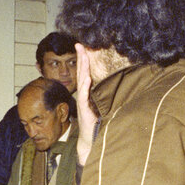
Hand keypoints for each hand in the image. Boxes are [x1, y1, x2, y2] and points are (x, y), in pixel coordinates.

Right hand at [73, 43, 97, 166]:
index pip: (84, 73)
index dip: (84, 60)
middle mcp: (83, 95)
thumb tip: (104, 85)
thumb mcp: (98, 106)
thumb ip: (99, 95)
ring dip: (82, 67)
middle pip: (81, 72)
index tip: (84, 47)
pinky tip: (87, 77)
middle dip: (81, 58)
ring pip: (82, 81)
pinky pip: (85, 95)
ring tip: (83, 55)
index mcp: (87, 93)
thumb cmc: (94, 124)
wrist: (88, 139)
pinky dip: (85, 86)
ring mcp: (83, 101)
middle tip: (80, 45)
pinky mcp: (84, 109)